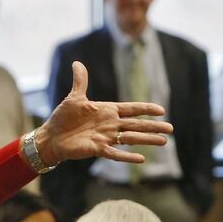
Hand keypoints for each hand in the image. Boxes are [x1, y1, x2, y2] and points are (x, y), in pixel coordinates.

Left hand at [35, 61, 172, 165]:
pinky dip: (127, 156)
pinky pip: (115, 153)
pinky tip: (141, 159)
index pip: (131, 109)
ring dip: (146, 140)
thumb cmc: (64, 117)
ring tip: (163, 142)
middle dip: (153, 126)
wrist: (52, 136)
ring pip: (130, 139)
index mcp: (107, 111)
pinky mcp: (97, 148)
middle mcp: (110, 124)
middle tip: (171, 129)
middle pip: (136, 125)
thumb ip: (80, 81)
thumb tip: (77, 62)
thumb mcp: (74, 97)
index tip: (161, 110)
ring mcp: (105, 137)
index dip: (145, 109)